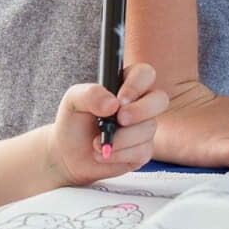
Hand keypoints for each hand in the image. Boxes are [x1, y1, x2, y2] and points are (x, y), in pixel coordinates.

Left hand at [47, 62, 167, 185]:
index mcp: (126, 84)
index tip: (120, 99)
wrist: (68, 154)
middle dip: (141, 110)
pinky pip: (142, 151)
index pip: (145, 74)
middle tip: (120, 119)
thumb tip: (113, 104)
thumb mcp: (73, 101)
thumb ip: (91, 94)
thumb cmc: (73, 121)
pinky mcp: (142, 150)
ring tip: (96, 143)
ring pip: (149, 128)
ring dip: (121, 138)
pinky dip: (119, 154)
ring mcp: (143, 128)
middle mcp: (139, 104)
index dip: (137, 85)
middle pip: (160, 99)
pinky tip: (104, 154)